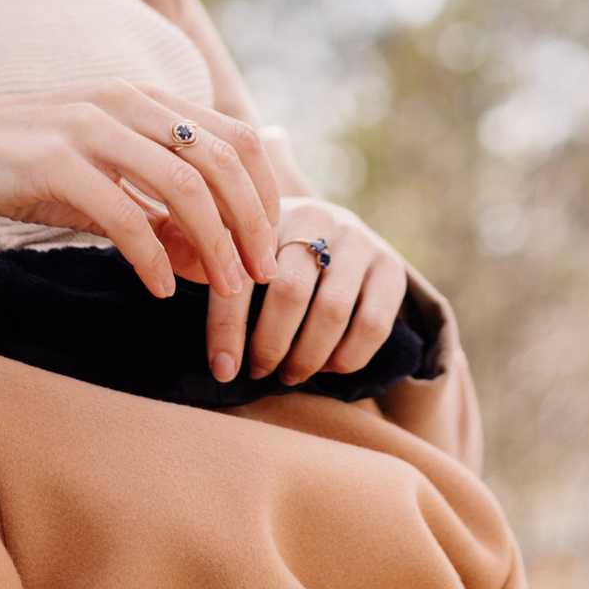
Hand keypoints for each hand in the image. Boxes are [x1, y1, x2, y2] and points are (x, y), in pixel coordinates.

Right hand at [0, 85, 281, 346]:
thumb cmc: (14, 169)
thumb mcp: (95, 184)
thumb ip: (156, 211)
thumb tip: (220, 260)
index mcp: (139, 97)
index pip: (233, 136)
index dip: (265, 192)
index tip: (269, 245)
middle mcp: (121, 101)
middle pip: (220, 159)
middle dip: (252, 223)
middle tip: (261, 276)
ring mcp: (86, 126)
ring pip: (183, 183)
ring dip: (216, 242)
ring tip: (227, 288)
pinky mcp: (51, 161)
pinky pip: (123, 213)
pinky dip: (152, 256)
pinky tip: (160, 287)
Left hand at [230, 198, 410, 387]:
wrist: (328, 227)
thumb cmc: (270, 252)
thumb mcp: (238, 247)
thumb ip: (211, 269)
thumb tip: (198, 322)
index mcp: (266, 214)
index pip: (243, 273)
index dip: (229, 326)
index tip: (223, 369)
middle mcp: (315, 218)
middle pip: (290, 291)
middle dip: (271, 344)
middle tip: (260, 371)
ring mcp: (357, 240)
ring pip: (333, 310)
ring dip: (308, 355)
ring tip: (291, 374)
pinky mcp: (390, 265)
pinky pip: (374, 324)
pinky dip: (349, 357)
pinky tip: (329, 366)